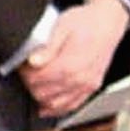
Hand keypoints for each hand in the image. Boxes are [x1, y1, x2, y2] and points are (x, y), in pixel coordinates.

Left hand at [22, 0, 127, 117]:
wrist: (108, 22)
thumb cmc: (86, 22)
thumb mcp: (62, 27)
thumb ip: (47, 47)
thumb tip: (33, 61)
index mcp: (70, 64)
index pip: (36, 80)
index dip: (24, 74)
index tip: (22, 66)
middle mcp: (80, 79)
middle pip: (43, 93)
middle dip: (30, 84)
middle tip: (27, 72)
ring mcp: (87, 85)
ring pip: (55, 104)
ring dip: (41, 97)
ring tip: (36, 83)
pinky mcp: (91, 87)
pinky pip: (72, 106)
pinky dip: (57, 108)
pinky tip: (45, 106)